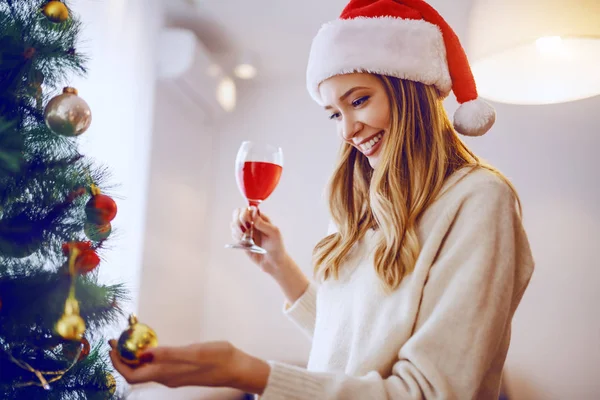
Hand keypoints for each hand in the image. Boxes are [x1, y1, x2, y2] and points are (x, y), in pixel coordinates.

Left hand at [108, 339, 268, 392]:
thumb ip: (169, 354)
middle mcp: (167, 377)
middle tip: (117, 339)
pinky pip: (156, 366)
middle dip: (122, 357)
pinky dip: (147, 355)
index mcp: (167, 374)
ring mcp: (173, 375)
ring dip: (133, 356)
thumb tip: (144, 354)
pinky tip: (149, 344)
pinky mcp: (180, 371)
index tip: (112, 346)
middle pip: (136, 373)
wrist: (237, 368)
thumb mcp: (195, 352)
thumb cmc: (219, 359)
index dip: (118, 363)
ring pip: (145, 369)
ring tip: (130, 339)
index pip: (132, 375)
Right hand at [230, 206, 287, 274]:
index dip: (245, 214)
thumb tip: (253, 212)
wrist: (273, 262)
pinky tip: (245, 243)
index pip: (247, 209)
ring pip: (233, 224)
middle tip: (245, 231)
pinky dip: (237, 238)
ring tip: (247, 239)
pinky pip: (234, 235)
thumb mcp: (274, 233)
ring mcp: (246, 231)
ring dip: (237, 231)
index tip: (249, 224)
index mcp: (260, 218)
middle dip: (238, 221)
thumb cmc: (277, 246)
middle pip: (237, 213)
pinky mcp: (242, 240)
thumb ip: (263, 223)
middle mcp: (251, 222)